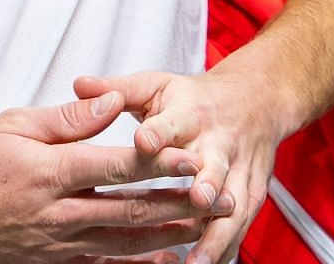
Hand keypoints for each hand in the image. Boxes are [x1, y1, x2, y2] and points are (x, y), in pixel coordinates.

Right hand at [0, 89, 216, 262]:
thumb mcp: (12, 125)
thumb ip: (66, 118)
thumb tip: (110, 101)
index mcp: (50, 173)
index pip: (117, 167)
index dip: (160, 162)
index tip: (193, 154)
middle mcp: (59, 213)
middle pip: (132, 209)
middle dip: (181, 203)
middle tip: (220, 196)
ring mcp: (58, 243)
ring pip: (125, 242)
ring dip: (169, 235)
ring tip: (205, 227)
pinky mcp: (54, 261)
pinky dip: (137, 262)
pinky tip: (164, 257)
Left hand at [71, 71, 289, 263]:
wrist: (254, 100)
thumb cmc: (194, 97)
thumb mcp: (156, 85)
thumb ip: (117, 90)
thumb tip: (79, 86)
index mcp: (189, 113)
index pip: (173, 122)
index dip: (159, 131)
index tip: (144, 141)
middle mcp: (218, 142)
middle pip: (214, 165)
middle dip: (207, 183)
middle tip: (195, 201)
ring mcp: (238, 169)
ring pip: (233, 202)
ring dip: (218, 230)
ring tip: (198, 258)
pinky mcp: (251, 190)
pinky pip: (242, 222)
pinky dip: (227, 244)